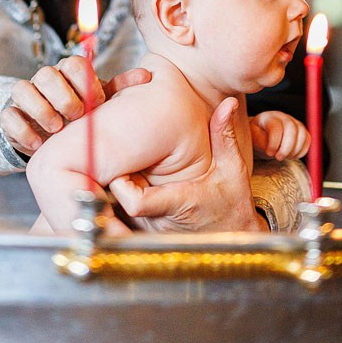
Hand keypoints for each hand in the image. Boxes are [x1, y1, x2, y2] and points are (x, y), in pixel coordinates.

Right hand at [0, 60, 150, 156]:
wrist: (53, 138)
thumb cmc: (81, 116)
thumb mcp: (100, 103)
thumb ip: (119, 89)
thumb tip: (146, 75)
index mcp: (68, 73)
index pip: (73, 63)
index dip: (85, 81)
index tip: (97, 103)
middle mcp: (45, 80)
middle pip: (46, 73)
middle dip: (63, 95)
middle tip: (76, 115)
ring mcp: (26, 97)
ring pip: (22, 88)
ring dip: (41, 109)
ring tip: (56, 128)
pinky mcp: (10, 116)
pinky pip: (8, 116)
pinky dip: (22, 129)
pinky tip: (37, 145)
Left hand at [108, 96, 266, 232]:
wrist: (233, 239)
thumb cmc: (232, 206)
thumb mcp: (233, 170)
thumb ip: (225, 137)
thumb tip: (228, 104)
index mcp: (178, 202)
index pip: (136, 202)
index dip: (120, 185)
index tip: (120, 164)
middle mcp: (158, 220)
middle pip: (117, 204)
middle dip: (110, 179)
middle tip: (108, 155)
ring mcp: (149, 229)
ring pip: (116, 211)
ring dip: (110, 189)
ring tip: (109, 164)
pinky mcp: (145, 232)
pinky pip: (121, 217)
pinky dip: (116, 199)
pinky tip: (120, 178)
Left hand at [249, 112, 310, 160]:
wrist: (262, 135)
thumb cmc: (257, 137)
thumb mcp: (253, 139)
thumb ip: (261, 142)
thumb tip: (272, 149)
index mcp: (269, 117)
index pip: (276, 127)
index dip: (274, 142)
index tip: (269, 153)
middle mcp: (283, 117)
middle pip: (292, 128)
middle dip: (287, 147)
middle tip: (279, 158)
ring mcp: (294, 122)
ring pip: (302, 134)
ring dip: (295, 150)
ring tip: (285, 157)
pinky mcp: (301, 130)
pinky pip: (308, 139)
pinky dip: (302, 150)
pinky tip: (291, 156)